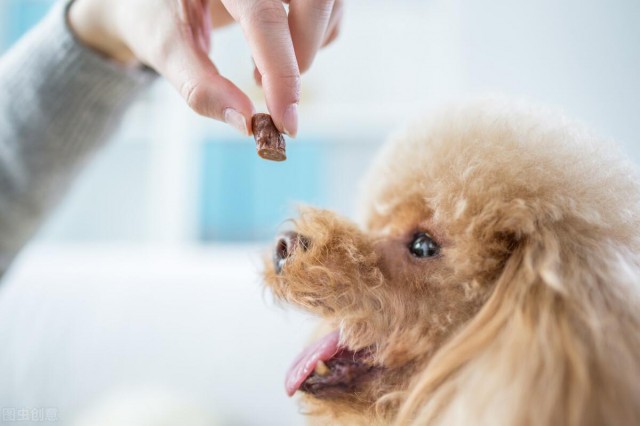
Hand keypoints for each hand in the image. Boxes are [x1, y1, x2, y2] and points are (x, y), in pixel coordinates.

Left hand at [69, 0, 342, 136]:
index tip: (287, 123)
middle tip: (266, 88)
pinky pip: (329, 11)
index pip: (264, 17)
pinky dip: (313, 40)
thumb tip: (245, 124)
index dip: (281, 72)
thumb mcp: (164, 47)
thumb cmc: (152, 13)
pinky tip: (273, 50)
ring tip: (259, 69)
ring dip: (306, 50)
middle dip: (301, 55)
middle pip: (313, 1)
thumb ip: (200, 86)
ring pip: (327, 6)